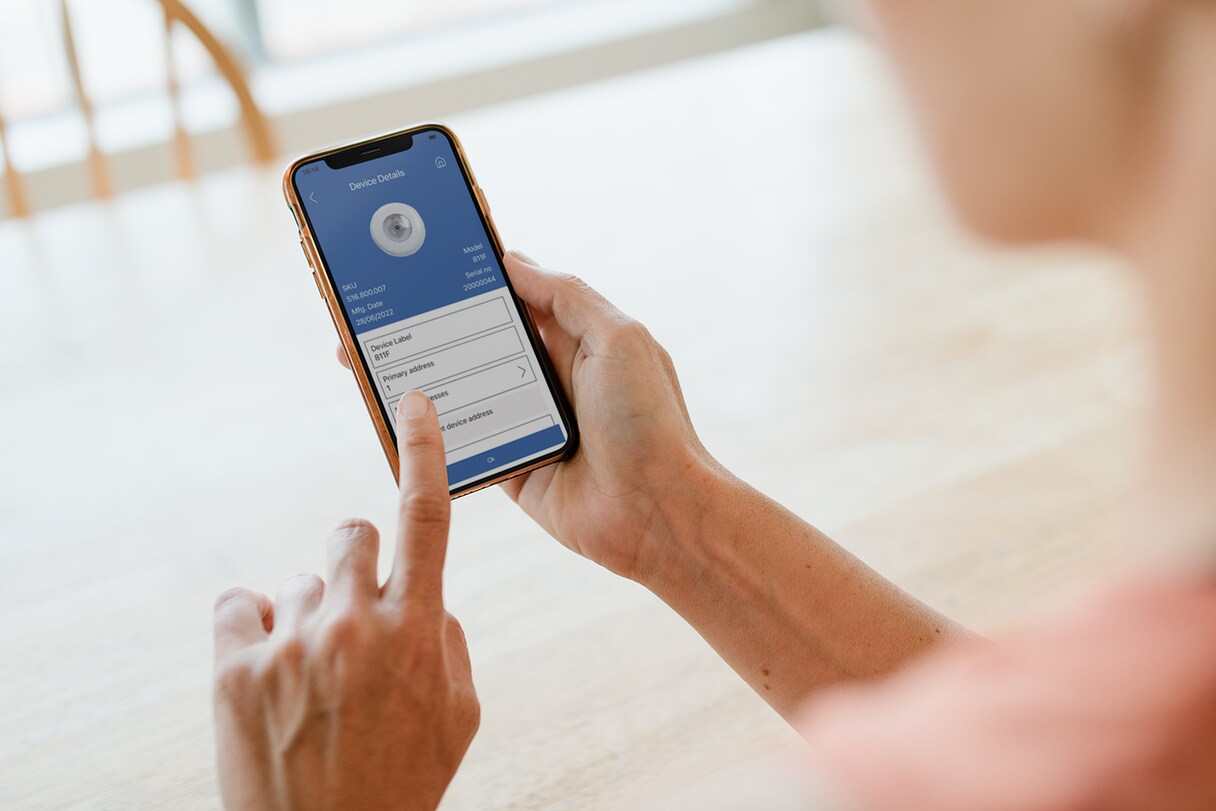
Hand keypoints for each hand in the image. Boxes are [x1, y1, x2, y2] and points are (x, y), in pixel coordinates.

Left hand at [212, 391, 478, 810]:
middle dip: (356, 561)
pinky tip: (269, 669)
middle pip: (351, 533)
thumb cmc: (402, 782)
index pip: (425, 515)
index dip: (423, 450)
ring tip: (313, 679)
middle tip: (355, 613)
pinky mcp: (233, 669)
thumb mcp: (462, 714)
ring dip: (310, 615)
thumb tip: (421, 595)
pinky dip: (255, 626)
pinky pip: (241, 603)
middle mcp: (354, 624)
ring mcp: (290, 644)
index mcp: (418, 629)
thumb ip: (449, 638)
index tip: (414, 402)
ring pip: (299, 581)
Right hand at [336, 252, 716, 580]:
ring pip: (460, 392)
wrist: (657, 513)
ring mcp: (525, 424)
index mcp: (575, 341)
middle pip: (476, 343)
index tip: (424, 260)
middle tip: (376, 306)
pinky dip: (428, 431)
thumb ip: (566, 297)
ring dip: (418, 375)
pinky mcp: (510, 467)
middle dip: (428, 326)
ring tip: (362, 352)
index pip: (514, 300)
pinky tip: (387, 411)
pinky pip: (460, 443)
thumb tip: (512, 261)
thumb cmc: (648, 421)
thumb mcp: (619, 338)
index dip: (473, 281)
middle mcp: (547, 379)